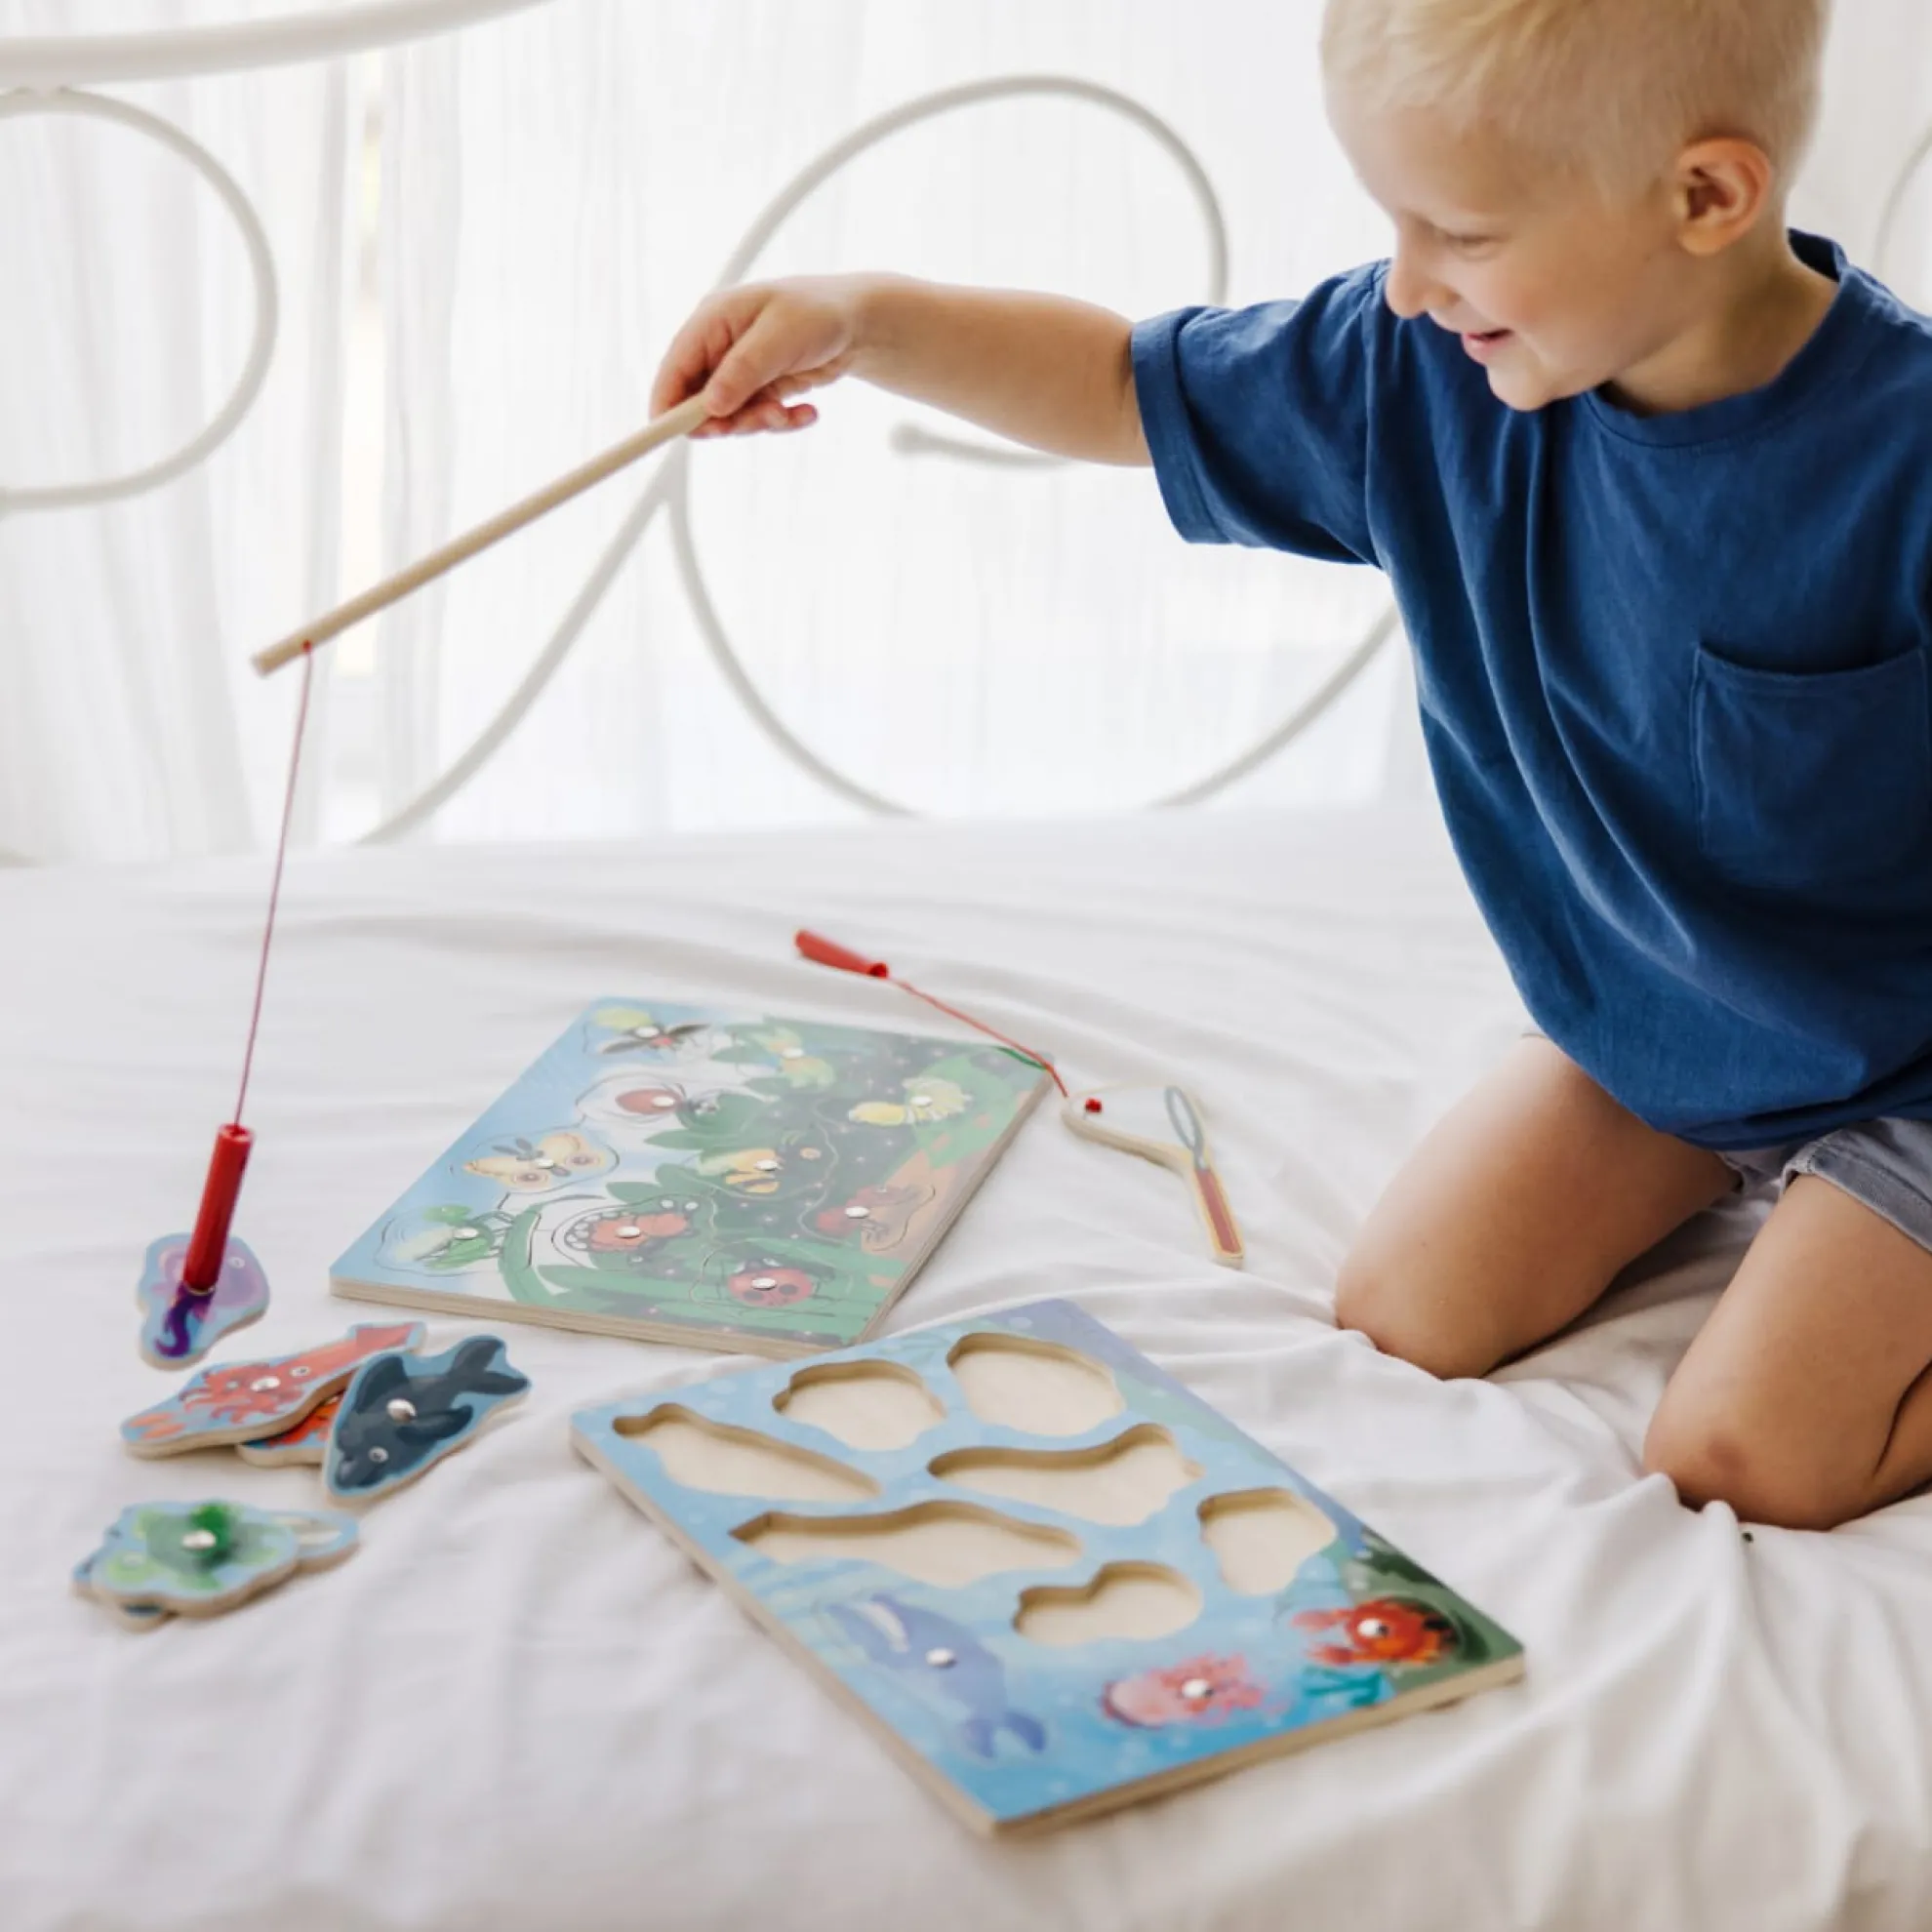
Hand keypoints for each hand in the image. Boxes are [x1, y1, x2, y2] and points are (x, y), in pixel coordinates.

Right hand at [650, 276, 864, 437]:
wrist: (860, 323)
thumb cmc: (821, 313)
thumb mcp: (780, 337)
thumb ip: (743, 371)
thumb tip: (710, 406)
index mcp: (713, 321)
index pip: (674, 369)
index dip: (668, 406)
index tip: (674, 436)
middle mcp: (720, 347)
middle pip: (698, 400)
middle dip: (728, 419)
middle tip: (762, 419)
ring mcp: (739, 369)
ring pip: (728, 416)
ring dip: (759, 422)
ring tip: (789, 412)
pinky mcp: (760, 387)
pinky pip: (755, 418)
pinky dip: (779, 422)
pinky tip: (807, 412)